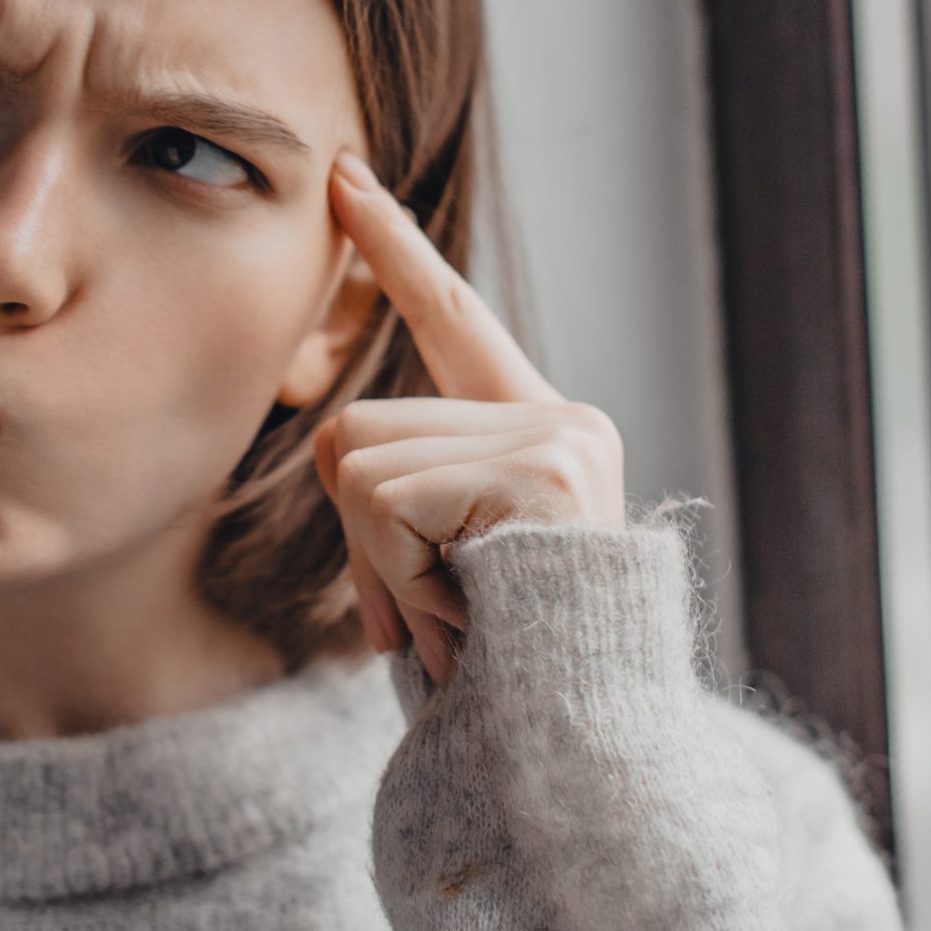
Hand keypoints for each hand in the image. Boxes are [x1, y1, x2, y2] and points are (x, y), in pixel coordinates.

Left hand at [310, 148, 625, 687]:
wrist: (585, 755)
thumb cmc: (508, 680)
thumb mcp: (447, 572)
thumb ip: (407, 499)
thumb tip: (345, 452)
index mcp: (536, 435)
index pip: (453, 316)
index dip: (393, 249)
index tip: (346, 175)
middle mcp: (559, 418)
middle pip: (357, 431)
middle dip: (361, 548)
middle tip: (434, 620)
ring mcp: (559, 438)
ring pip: (359, 465)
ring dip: (379, 574)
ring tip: (459, 626)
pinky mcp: (545, 470)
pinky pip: (386, 503)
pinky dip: (398, 582)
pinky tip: (468, 624)